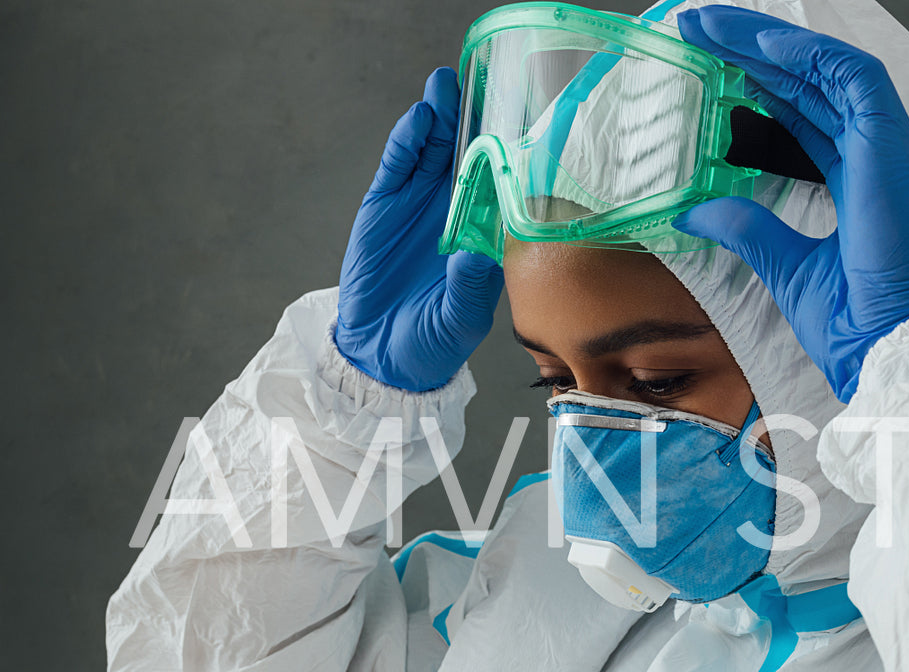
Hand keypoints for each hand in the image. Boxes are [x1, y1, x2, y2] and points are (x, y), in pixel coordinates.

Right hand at [336, 67, 502, 391]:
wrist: (382, 353)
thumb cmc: (433, 342)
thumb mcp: (460, 319)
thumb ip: (470, 286)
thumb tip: (478, 252)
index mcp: (486, 237)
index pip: (503, 187)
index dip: (511, 155)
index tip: (527, 123)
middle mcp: (457, 213)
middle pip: (471, 156)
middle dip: (479, 119)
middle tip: (489, 82)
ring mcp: (421, 205)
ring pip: (436, 151)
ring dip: (444, 117)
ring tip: (448, 84)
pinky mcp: (385, 204)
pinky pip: (398, 165)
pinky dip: (408, 141)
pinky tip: (419, 118)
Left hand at [673, 7, 908, 402]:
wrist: (891, 350)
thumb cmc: (859, 324)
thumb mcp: (785, 266)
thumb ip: (747, 229)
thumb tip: (697, 212)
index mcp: (860, 185)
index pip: (808, 115)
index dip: (763, 86)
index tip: (716, 67)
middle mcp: (877, 158)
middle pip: (812, 84)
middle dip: (755, 52)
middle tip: (700, 29)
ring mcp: (888, 149)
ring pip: (829, 69)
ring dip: (770, 42)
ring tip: (713, 25)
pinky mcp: (891, 147)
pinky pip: (852, 78)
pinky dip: (806, 56)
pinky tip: (758, 45)